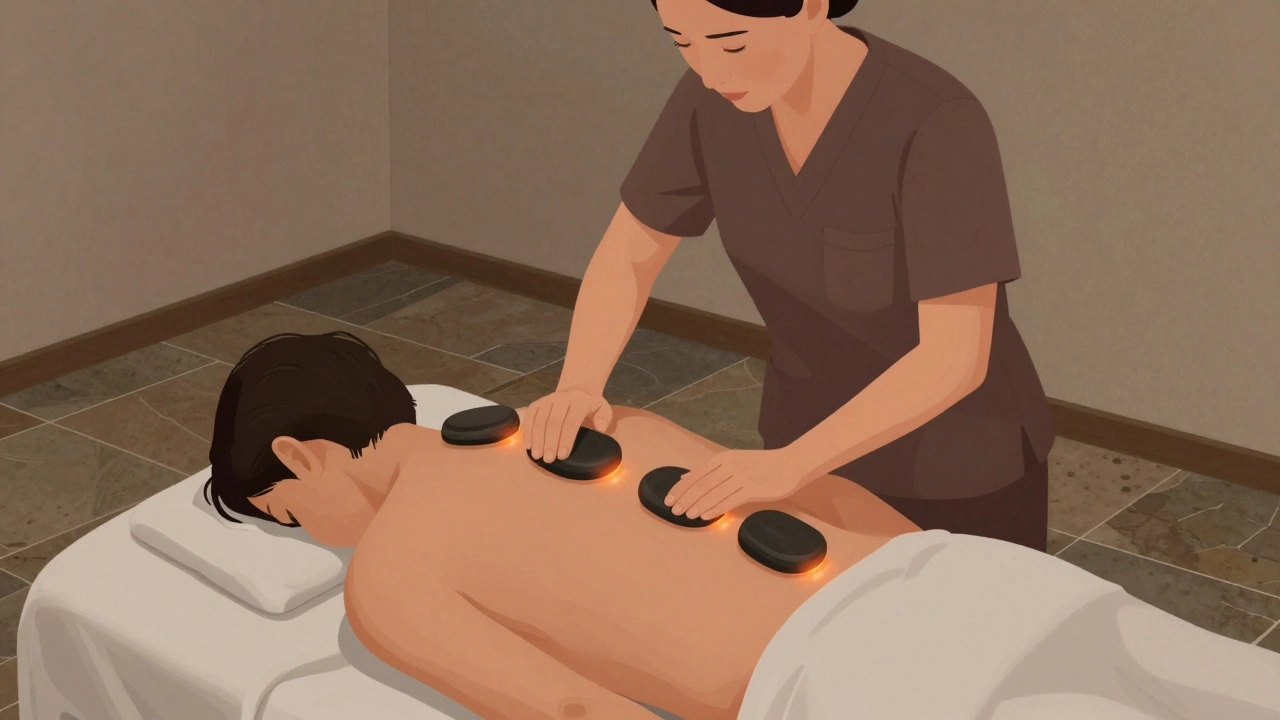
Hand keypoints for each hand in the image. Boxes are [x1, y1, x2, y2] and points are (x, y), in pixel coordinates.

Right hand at [519, 387, 612, 461]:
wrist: (577, 390)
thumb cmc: (590, 406)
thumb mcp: (603, 408)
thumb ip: (604, 417)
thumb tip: (601, 427)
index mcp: (578, 400)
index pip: (570, 422)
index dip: (565, 440)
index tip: (562, 456)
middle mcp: (561, 398)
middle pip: (553, 422)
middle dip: (550, 442)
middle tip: (548, 459)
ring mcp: (547, 400)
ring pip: (540, 420)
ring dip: (537, 439)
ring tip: (537, 456)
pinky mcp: (537, 403)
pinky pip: (530, 417)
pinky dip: (528, 431)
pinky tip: (528, 445)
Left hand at [665, 448, 813, 520]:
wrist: (789, 464)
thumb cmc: (760, 464)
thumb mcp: (732, 461)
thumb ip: (708, 471)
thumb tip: (684, 479)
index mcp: (723, 458)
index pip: (696, 474)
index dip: (680, 489)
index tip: (668, 500)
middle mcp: (730, 465)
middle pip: (702, 484)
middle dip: (686, 498)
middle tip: (673, 511)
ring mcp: (742, 477)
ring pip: (715, 492)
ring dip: (698, 505)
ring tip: (686, 515)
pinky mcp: (753, 488)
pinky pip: (731, 500)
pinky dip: (716, 508)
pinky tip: (706, 516)